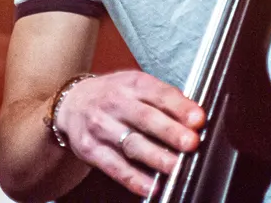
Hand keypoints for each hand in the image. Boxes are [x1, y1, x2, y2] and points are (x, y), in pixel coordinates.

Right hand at [54, 70, 204, 196]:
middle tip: (191, 143)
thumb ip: (164, 99)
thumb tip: (194, 118)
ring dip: (156, 158)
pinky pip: (115, 167)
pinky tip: (151, 186)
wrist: (72, 102)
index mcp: (132, 84)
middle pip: (145, 118)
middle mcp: (115, 103)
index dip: (180, 107)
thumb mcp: (137, 86)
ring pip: (131, 144)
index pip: (159, 94)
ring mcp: (101, 127)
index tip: (198, 120)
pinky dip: (134, 179)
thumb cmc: (113, 95)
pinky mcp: (91, 150)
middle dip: (170, 132)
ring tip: (176, 167)